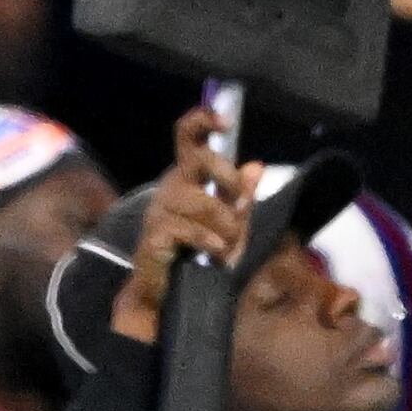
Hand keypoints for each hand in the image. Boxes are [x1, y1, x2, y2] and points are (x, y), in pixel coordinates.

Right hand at [110, 108, 258, 343]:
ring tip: (225, 245)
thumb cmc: (200, 253)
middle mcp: (171, 187)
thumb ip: (243, 196)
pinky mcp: (155, 234)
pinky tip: (213, 254)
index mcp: (188, 178)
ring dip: (225, 225)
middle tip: (239, 205)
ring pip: (202, 200)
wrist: (173, 290)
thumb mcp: (232, 224)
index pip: (187, 138)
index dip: (202, 121)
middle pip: (199, 160)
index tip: (224, 119)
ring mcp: (160, 209)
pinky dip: (210, 243)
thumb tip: (256, 166)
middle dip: (229, 180)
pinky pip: (191, 230)